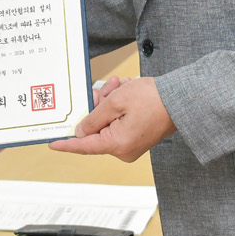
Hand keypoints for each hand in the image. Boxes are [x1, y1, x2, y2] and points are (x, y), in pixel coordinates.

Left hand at [50, 77, 174, 161]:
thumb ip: (94, 118)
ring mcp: (132, 145)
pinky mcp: (138, 138)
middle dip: (97, 106)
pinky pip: (119, 123)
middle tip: (102, 88)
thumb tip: (80, 131)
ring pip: (108, 123)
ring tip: (118, 85)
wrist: (182, 99)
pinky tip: (124, 91)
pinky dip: (118, 108)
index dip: (66, 144)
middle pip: (97, 129)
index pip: (84, 146)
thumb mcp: (116, 102)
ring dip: (109, 103)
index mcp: (118, 145)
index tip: (52, 143)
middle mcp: (124, 150)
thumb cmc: (153, 99)